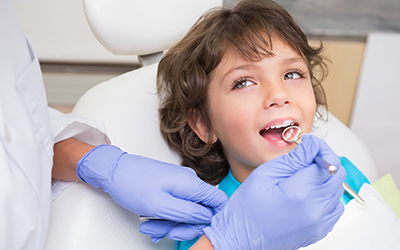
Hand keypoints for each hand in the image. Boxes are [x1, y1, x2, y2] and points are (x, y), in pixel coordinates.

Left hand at [76, 145, 226, 241]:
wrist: (113, 171)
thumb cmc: (132, 184)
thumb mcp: (161, 206)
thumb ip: (188, 213)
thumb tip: (207, 218)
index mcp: (191, 184)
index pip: (218, 201)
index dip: (213, 218)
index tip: (197, 229)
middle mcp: (188, 182)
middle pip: (201, 211)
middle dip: (184, 226)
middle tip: (167, 232)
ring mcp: (179, 184)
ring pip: (185, 211)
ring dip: (169, 224)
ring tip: (150, 228)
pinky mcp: (170, 187)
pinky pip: (175, 206)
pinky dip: (164, 217)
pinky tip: (151, 222)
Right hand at [203, 134, 345, 249]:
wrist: (240, 238)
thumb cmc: (246, 209)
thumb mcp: (265, 174)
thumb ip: (294, 158)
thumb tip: (312, 145)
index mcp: (300, 193)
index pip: (328, 161)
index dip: (319, 149)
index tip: (309, 148)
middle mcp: (315, 210)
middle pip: (337, 175)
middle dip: (323, 162)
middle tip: (303, 160)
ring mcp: (319, 223)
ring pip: (337, 190)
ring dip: (324, 179)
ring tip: (301, 179)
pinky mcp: (319, 231)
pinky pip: (334, 207)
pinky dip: (325, 196)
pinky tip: (306, 194)